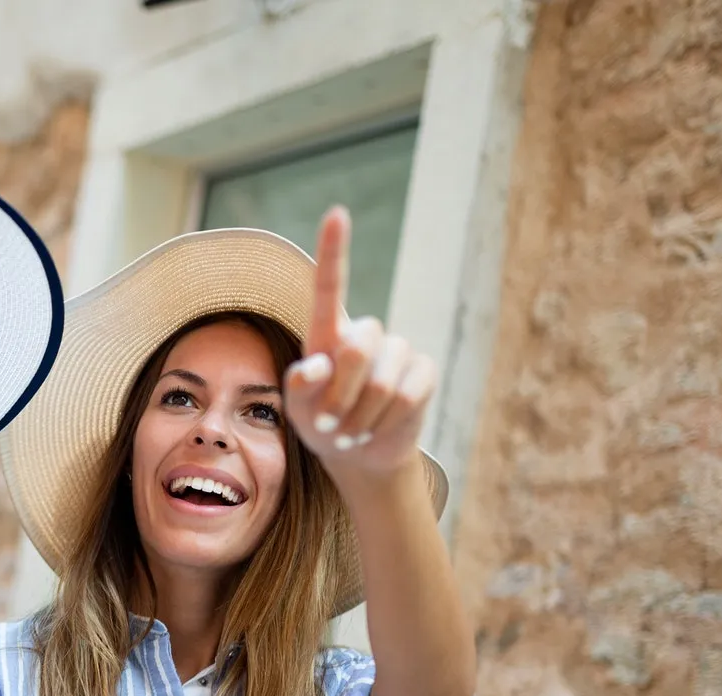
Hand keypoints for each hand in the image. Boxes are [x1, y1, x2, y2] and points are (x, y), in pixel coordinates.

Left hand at [282, 207, 438, 486]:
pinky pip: (407, 396)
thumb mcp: (299, 411)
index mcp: (329, 333)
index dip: (334, 250)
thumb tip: (313, 369)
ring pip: (382, 381)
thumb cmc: (322, 424)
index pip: (330, 286)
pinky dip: (386, 421)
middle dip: (340, 395)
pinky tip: (378, 428)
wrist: (358, 454)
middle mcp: (366, 334)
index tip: (337, 213)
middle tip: (328, 423)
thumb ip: (298, 390)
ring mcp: (398, 350)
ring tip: (351, 431)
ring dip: (360, 417)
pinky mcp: (423, 372)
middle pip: (357, 348)